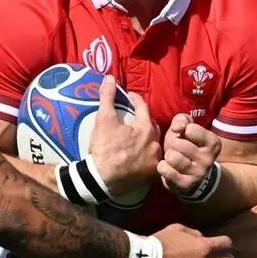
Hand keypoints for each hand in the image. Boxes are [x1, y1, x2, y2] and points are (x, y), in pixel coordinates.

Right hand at [89, 76, 160, 194]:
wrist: (101, 179)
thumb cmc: (104, 148)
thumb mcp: (104, 119)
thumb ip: (108, 97)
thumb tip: (109, 78)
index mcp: (146, 129)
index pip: (144, 107)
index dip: (135, 99)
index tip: (128, 96)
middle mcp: (155, 144)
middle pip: (151, 126)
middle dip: (142, 118)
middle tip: (132, 115)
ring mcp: (154, 161)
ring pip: (153, 143)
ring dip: (145, 137)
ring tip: (134, 134)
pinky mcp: (150, 174)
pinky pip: (151, 159)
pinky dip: (146, 153)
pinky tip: (137, 152)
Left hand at [158, 114, 220, 193]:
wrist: (192, 173)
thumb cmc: (188, 145)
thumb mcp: (187, 127)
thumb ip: (182, 119)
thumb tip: (177, 128)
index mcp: (213, 143)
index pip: (190, 129)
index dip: (183, 131)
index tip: (186, 137)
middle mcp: (208, 159)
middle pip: (178, 144)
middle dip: (173, 145)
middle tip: (178, 150)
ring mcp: (198, 174)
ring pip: (172, 157)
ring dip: (168, 156)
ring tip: (174, 159)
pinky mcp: (185, 184)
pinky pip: (165, 170)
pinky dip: (162, 167)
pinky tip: (169, 168)